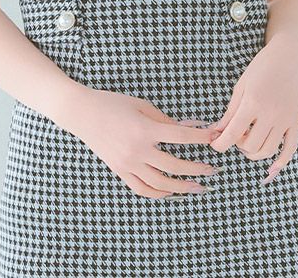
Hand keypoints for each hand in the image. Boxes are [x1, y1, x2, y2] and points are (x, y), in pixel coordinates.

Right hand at [64, 86, 222, 198]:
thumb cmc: (113, 104)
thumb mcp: (142, 106)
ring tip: (197, 186)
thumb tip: (190, 127)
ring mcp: (127, 164)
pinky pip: (142, 189)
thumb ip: (165, 120)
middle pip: (175, 166)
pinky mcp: (119, 171)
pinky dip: (158, 193)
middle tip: (213, 169)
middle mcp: (137, 151)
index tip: (214, 138)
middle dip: (198, 168)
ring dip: (182, 187)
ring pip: (160, 184)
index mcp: (145, 130)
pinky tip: (171, 191)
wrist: (82, 113)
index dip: (201, 137)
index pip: (181, 136)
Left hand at [208, 33, 297, 184]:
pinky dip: (280, 162)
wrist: (291, 56)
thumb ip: (230, 111)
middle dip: (237, 145)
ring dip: (254, 153)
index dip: (220, 144)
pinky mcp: (296, 122)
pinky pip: (290, 149)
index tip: (215, 145)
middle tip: (234, 136)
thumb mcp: (241, 85)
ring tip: (247, 143)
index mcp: (253, 103)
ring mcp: (286, 120)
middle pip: (250, 146)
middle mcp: (271, 114)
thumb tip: (216, 132)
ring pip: (268, 150)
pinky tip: (270, 169)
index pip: (232, 133)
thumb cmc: (262, 66)